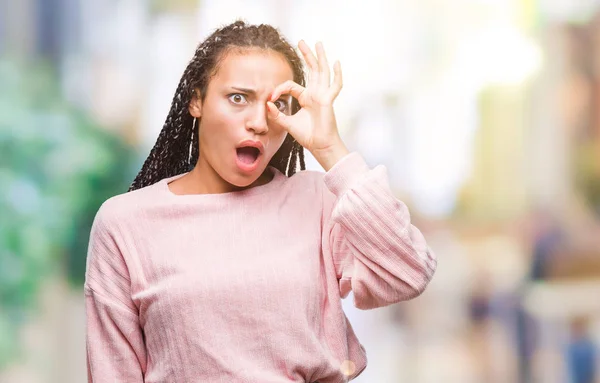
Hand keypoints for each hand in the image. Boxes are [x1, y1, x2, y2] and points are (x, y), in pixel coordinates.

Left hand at [267, 40, 348, 169]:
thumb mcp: (287, 123)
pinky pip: (335, 85)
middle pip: (311, 70)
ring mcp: (323, 96)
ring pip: (322, 72)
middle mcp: (315, 94)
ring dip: (319, 57)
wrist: (319, 146)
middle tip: (301, 42)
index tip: (270, 97)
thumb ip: (277, 114)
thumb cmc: (307, 136)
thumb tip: (267, 104)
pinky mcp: (328, 100)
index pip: (291, 85)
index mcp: (306, 98)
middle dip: (306, 56)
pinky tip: (336, 63)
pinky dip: (337, 74)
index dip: (279, 89)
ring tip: (317, 43)